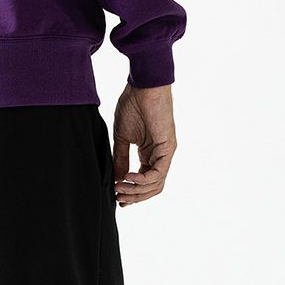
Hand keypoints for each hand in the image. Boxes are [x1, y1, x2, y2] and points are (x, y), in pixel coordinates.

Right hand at [113, 84, 176, 205]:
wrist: (143, 86)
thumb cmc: (132, 105)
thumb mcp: (122, 138)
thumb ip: (120, 159)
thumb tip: (116, 179)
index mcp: (149, 154)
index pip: (145, 182)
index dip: (132, 193)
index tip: (117, 198)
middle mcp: (160, 156)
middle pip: (152, 188)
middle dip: (134, 197)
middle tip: (118, 198)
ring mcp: (165, 153)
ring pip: (156, 184)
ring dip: (136, 191)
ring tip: (119, 188)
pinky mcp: (168, 148)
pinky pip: (158, 173)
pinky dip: (143, 180)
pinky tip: (129, 177)